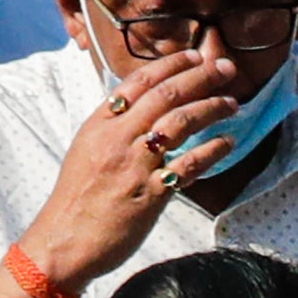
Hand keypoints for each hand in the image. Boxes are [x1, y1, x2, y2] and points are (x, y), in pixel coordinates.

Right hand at [16, 48, 240, 288]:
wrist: (64, 241)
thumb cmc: (78, 199)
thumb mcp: (88, 152)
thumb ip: (114, 129)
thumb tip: (141, 112)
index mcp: (99, 125)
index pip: (137, 83)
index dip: (170, 66)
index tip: (196, 56)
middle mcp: (117, 139)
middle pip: (164, 96)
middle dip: (200, 77)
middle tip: (227, 69)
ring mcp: (134, 165)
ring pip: (179, 123)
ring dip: (210, 108)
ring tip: (233, 103)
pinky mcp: (151, 194)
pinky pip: (188, 165)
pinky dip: (212, 151)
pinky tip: (228, 143)